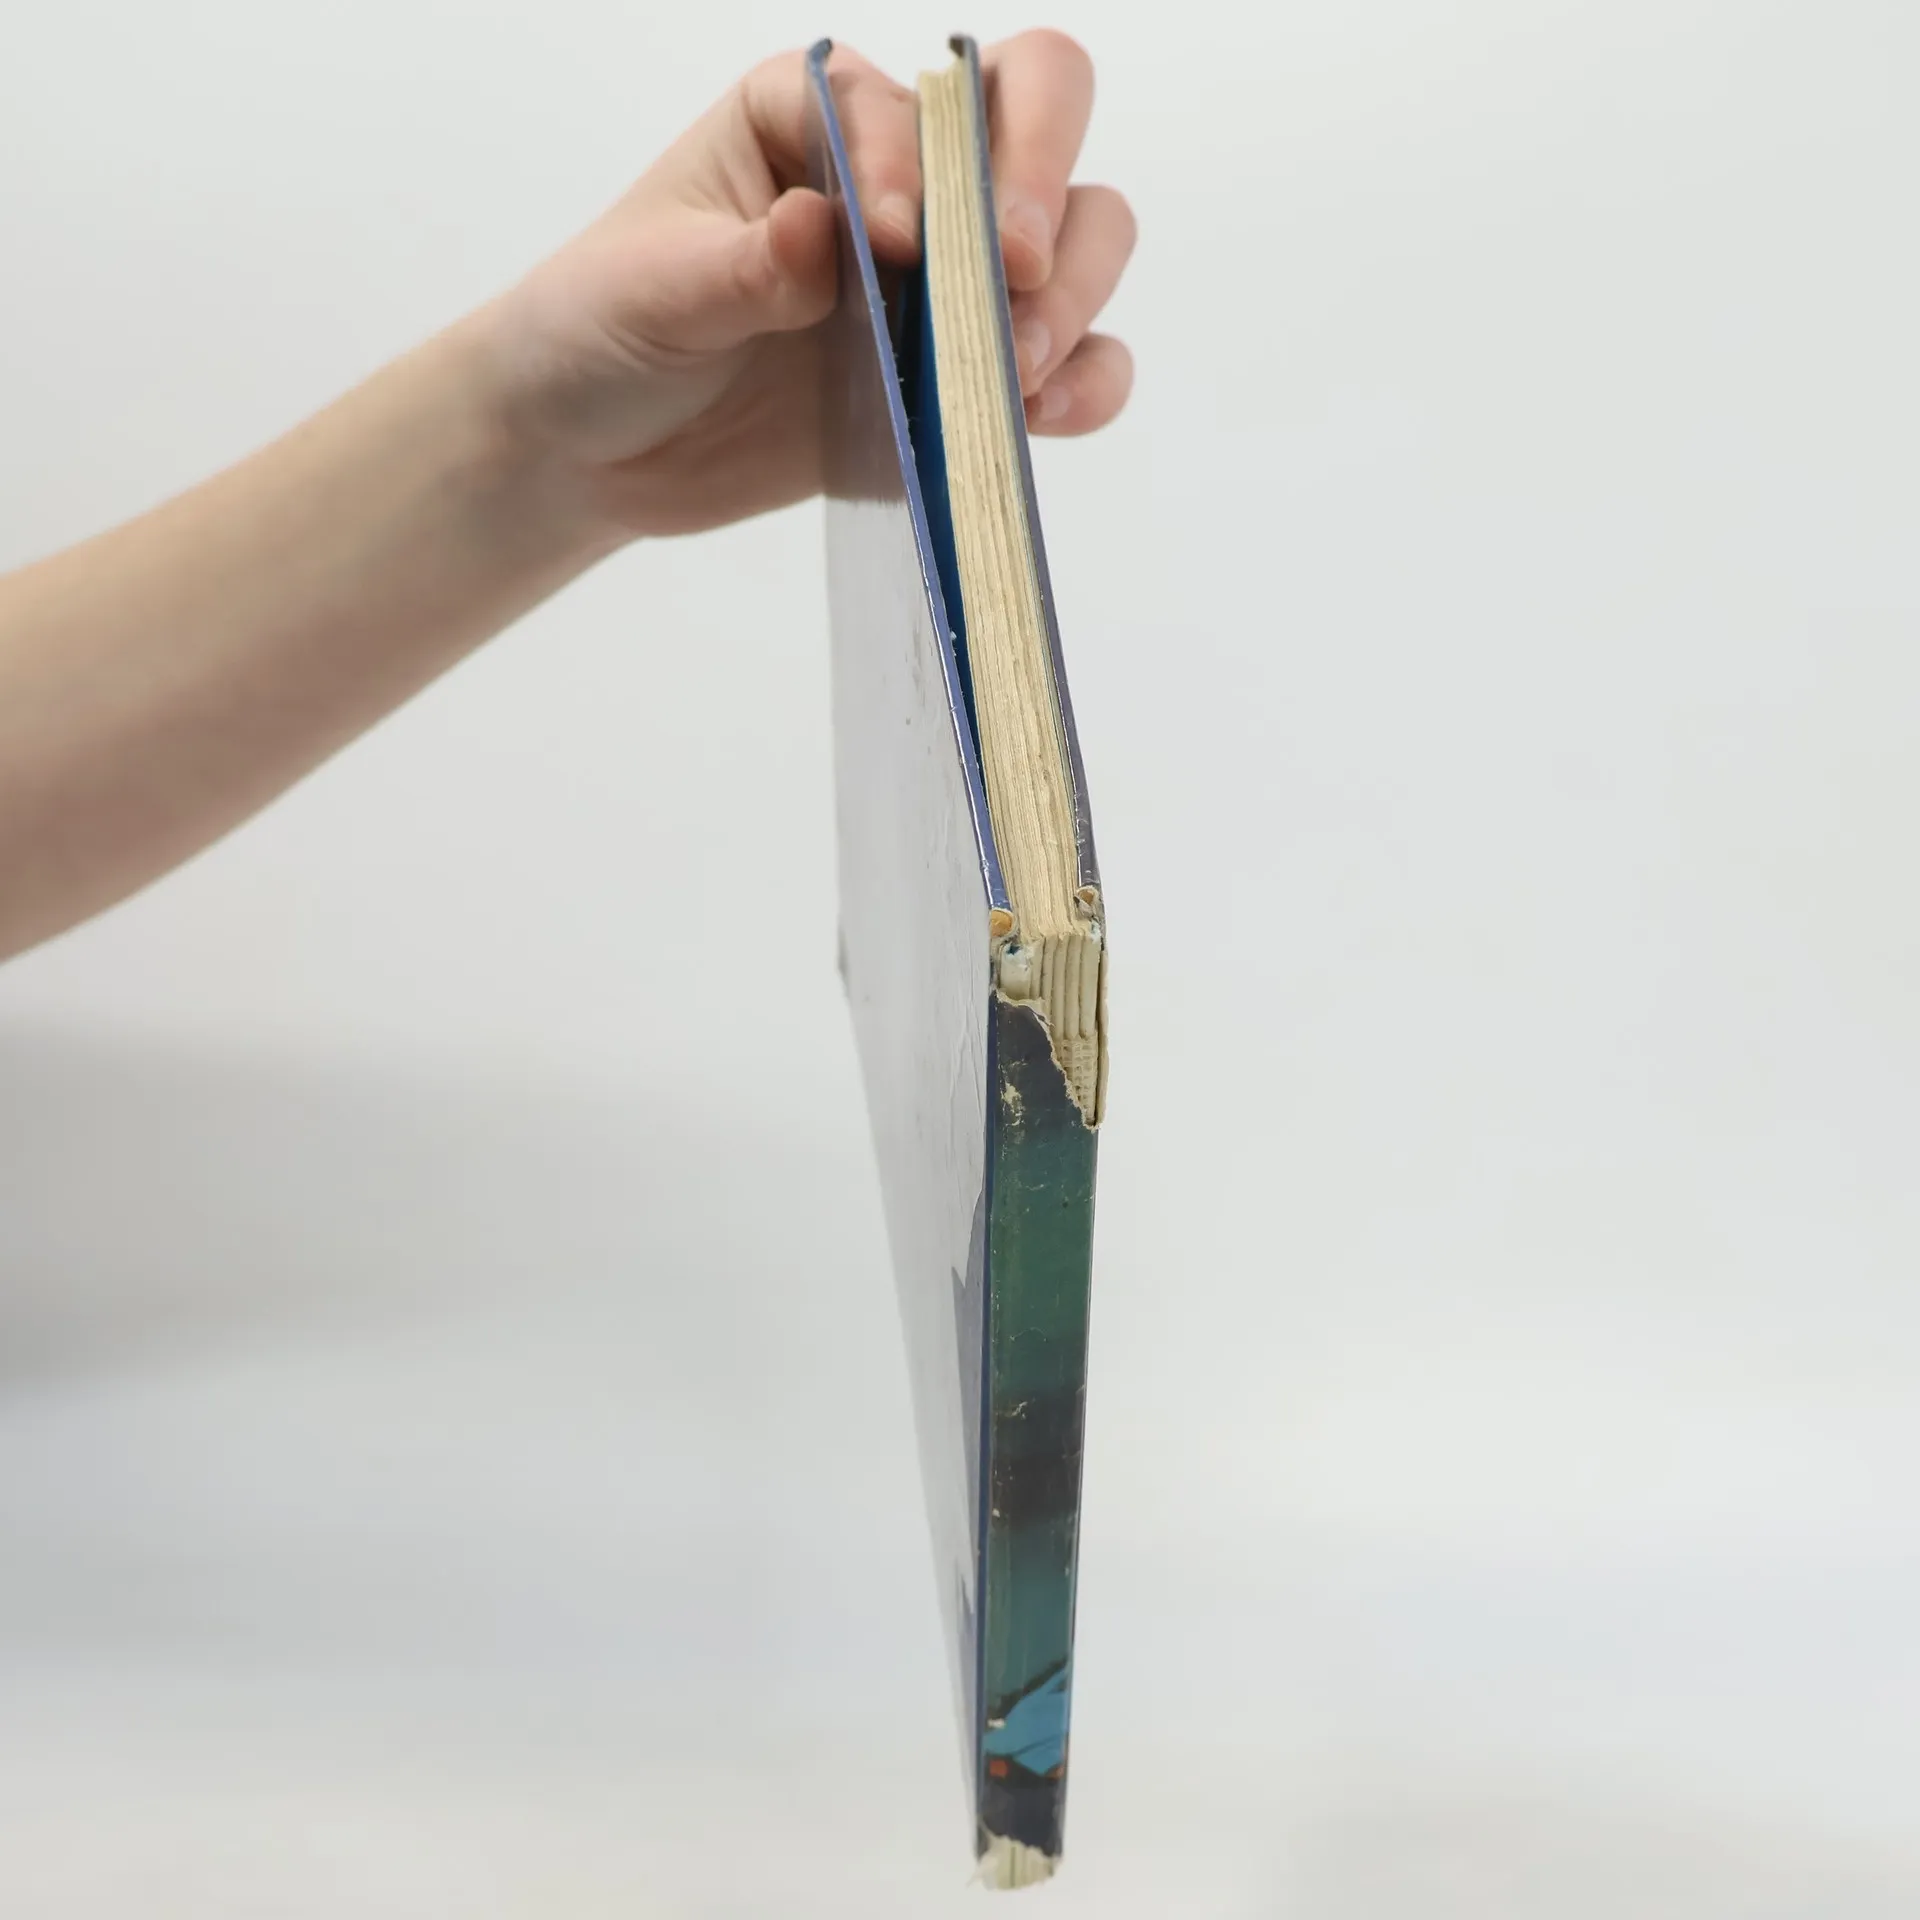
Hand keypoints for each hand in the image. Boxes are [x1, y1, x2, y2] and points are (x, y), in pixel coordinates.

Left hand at [481, 31, 1136, 539]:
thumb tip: (821, 232)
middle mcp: (904, 177)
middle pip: (1040, 117)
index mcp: (817, 115)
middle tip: (1014, 275)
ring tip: (1016, 373)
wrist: (595, 447)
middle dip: (1042, 187)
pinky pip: (1073, 365)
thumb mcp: (649, 289)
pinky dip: (1084, 385)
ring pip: (1083, 240)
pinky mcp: (962, 381)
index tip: (892, 250)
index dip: (918, 168)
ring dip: (1072, 297)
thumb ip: (740, 265)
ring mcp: (945, 282)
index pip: (911, 102)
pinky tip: (1044, 417)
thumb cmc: (605, 328)